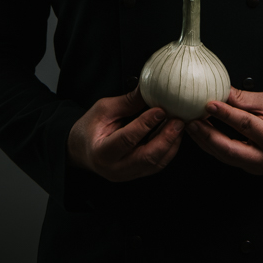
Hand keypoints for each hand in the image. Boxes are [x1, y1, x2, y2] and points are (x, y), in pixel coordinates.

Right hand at [66, 85, 183, 181]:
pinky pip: (158, 164)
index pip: (128, 139)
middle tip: (178, 120)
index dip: (146, 124)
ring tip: (180, 124)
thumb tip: (149, 87)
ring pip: (156, 163)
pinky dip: (169, 149)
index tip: (160, 109)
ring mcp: (128, 175)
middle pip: (147, 157)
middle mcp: (115, 169)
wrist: (82, 149)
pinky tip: (174, 134)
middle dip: (166, 138)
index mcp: (102, 152)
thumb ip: (127, 102)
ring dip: (172, 143)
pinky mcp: (137, 174)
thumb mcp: (103, 109)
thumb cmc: (90, 127)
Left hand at [186, 87, 262, 174]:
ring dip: (205, 140)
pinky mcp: (248, 167)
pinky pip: (226, 157)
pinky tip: (201, 134)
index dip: (226, 114)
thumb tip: (221, 91)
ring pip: (224, 155)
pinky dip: (211, 145)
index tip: (208, 104)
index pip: (245, 125)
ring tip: (191, 125)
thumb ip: (244, 99)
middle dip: (208, 134)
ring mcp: (255, 166)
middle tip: (192, 121)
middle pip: (230, 148)